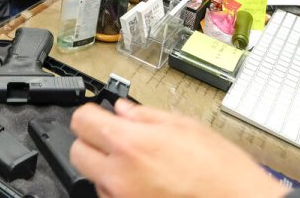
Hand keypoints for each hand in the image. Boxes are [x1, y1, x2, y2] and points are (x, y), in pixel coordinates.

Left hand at [70, 99, 286, 197]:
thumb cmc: (221, 171)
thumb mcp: (185, 126)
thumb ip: (145, 116)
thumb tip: (122, 110)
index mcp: (131, 144)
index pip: (82, 121)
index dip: (91, 114)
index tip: (99, 114)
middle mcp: (120, 175)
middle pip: (78, 151)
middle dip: (93, 141)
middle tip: (115, 138)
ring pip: (94, 177)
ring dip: (108, 167)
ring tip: (140, 165)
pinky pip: (110, 197)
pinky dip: (120, 188)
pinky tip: (145, 183)